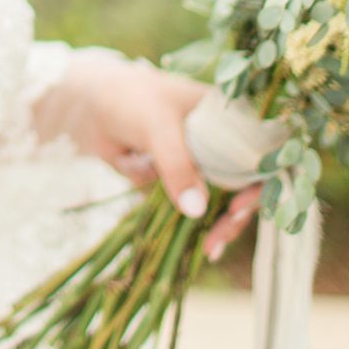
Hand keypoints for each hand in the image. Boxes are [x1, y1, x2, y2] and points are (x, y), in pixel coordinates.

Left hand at [57, 54, 261, 262]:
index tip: (240, 207)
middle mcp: (220, 138)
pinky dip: (192, 218)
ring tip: (210, 249)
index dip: (262, 180)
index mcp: (227, 114)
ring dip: (219, 223)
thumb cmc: (128, 99)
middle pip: (245, 181)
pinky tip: (196, 242)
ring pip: (221, 197)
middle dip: (237, 213)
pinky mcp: (177, 175)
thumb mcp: (157, 127)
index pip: (263, 150)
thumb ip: (177, 165)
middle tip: (219, 239)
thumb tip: (197, 210)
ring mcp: (199, 158)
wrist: (85, 103)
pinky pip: (191, 201)